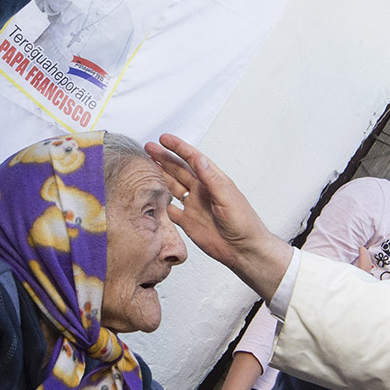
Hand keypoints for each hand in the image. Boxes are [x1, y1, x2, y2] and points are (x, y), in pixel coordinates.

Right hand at [145, 134, 292, 300]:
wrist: (244, 250)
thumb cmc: (244, 223)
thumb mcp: (228, 198)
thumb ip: (212, 180)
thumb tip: (199, 160)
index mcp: (213, 181)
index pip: (193, 159)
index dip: (178, 148)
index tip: (164, 139)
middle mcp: (202, 191)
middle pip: (178, 170)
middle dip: (163, 158)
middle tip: (148, 148)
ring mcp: (193, 206)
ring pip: (172, 187)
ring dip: (160, 176)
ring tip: (145, 166)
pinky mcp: (188, 222)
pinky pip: (170, 210)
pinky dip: (159, 203)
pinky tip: (149, 196)